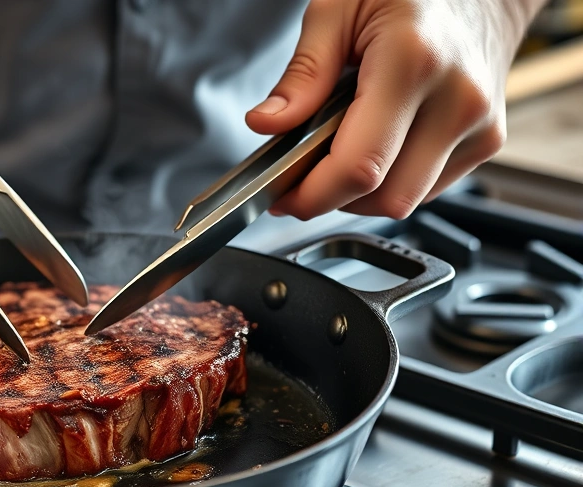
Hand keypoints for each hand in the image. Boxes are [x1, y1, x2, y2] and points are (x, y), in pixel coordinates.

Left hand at [246, 0, 544, 219]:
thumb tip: (266, 124)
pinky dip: (390, 184)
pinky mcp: (486, 141)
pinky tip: (372, 152)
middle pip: (385, 198)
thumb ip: (303, 73)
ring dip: (361, 196)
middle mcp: (456, 101)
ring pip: (406, 202)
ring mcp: (478, 125)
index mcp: (413, 64)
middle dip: (332, 200)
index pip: (360, 166)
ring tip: (334, 160)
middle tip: (299, 182)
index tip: (282, 197)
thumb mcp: (337, 10)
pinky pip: (427, 189)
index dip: (312, 195)